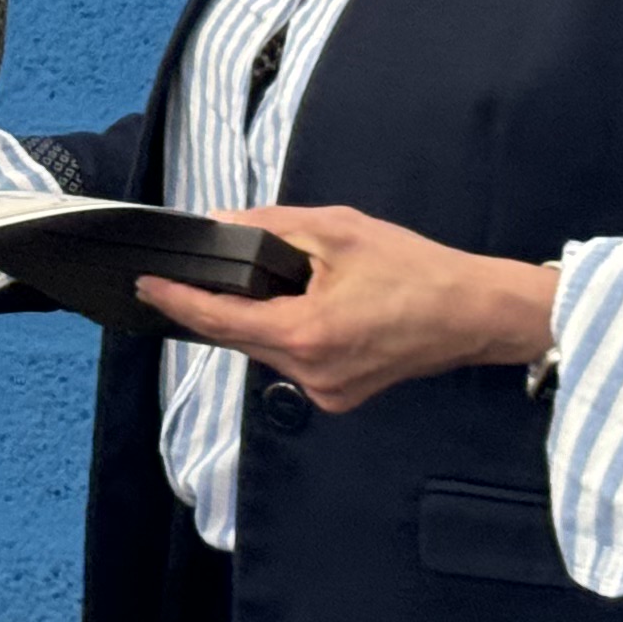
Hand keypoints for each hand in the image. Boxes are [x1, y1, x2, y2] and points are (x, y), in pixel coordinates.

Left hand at [141, 202, 555, 412]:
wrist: (476, 313)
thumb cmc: (415, 268)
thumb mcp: (338, 230)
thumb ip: (270, 226)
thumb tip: (220, 225)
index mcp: (305, 334)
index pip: (219, 320)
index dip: (176, 299)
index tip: (146, 282)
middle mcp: (310, 374)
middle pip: (238, 337)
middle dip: (215, 304)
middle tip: (193, 271)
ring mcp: (327, 392)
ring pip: (264, 350)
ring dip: (254, 318)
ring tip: (259, 283)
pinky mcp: (341, 396)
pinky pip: (292, 362)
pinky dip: (284, 333)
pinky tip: (295, 307)